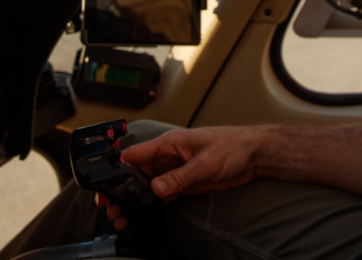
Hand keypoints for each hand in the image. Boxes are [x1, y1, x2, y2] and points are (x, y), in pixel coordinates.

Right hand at [96, 126, 263, 230]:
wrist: (254, 155)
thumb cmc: (232, 146)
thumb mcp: (204, 163)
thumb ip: (179, 177)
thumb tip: (156, 189)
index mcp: (169, 143)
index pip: (136, 154)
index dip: (118, 169)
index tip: (106, 185)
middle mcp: (169, 157)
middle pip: (138, 174)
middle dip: (123, 191)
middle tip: (110, 208)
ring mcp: (177, 170)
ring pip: (149, 186)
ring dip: (136, 200)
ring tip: (122, 217)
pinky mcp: (186, 183)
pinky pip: (164, 194)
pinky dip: (152, 204)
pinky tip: (142, 214)